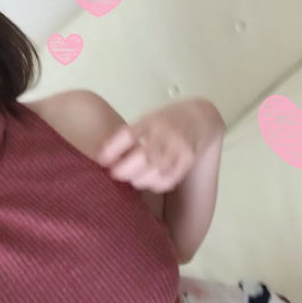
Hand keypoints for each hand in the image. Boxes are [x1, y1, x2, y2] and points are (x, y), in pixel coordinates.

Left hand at [96, 100, 218, 193]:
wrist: (200, 118)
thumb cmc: (166, 121)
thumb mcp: (147, 119)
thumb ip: (128, 135)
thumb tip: (103, 156)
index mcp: (152, 121)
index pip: (129, 135)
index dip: (112, 149)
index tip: (101, 160)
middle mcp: (167, 134)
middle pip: (143, 157)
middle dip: (124, 170)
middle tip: (114, 174)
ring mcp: (179, 148)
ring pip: (156, 171)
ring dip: (138, 179)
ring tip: (131, 178)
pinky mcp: (188, 161)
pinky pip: (169, 180)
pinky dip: (155, 184)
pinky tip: (148, 182)